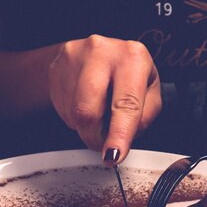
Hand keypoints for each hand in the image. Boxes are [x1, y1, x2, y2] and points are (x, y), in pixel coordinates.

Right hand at [48, 34, 160, 162]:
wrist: (96, 54)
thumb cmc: (127, 75)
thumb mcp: (149, 92)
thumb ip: (144, 116)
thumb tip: (126, 136)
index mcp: (132, 57)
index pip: (125, 104)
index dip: (119, 135)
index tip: (114, 155)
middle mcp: (102, 51)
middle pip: (88, 111)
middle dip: (94, 138)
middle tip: (103, 143)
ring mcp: (75, 57)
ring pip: (74, 114)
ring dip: (86, 128)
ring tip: (99, 116)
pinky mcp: (56, 67)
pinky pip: (62, 109)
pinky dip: (74, 118)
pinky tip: (85, 105)